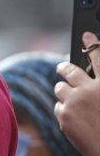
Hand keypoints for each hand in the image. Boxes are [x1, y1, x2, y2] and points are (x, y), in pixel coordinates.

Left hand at [54, 32, 99, 155]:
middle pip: (69, 69)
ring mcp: (75, 102)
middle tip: (62, 68)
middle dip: (64, 68)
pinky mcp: (64, 116)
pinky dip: (65, 112)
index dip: (91, 44)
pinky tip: (75, 120)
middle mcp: (90, 89)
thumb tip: (91, 81)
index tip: (86, 35)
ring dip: (65, 92)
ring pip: (60, 88)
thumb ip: (99, 88)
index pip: (99, 56)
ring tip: (73, 101)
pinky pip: (59, 107)